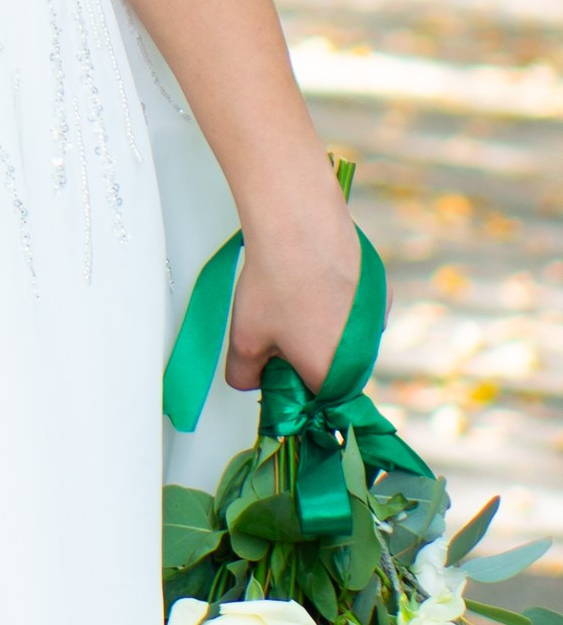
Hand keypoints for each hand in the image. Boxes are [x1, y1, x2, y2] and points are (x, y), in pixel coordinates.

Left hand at [225, 181, 360, 398]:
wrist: (300, 224)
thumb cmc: (275, 281)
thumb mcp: (243, 339)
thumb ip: (244, 375)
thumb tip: (251, 381)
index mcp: (331, 376)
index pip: (311, 399)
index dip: (288, 385)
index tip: (270, 366)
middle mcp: (363, 355)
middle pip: (332, 370)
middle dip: (305, 356)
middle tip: (276, 329)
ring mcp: (377, 322)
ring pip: (346, 340)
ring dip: (323, 329)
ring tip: (293, 299)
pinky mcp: (381, 293)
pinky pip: (358, 312)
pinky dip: (338, 302)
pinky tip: (314, 280)